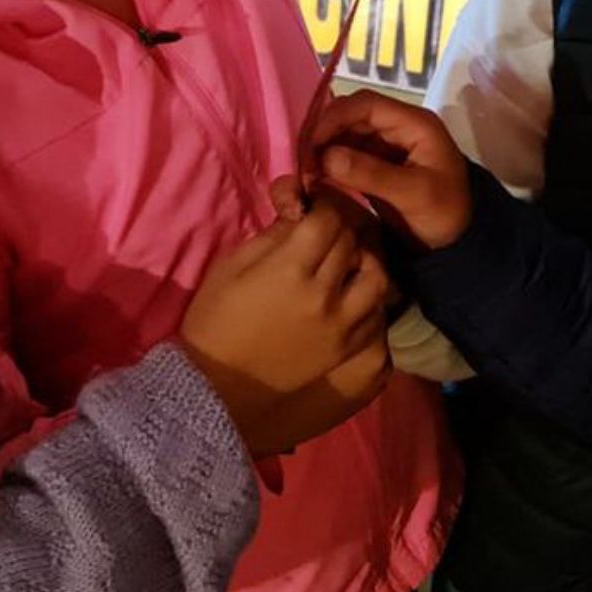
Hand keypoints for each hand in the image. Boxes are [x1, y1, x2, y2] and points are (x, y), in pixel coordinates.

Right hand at [179, 200, 389, 454]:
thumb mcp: (232, 264)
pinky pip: (376, 313)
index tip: (311, 207)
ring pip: (376, 275)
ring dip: (364, 261)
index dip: (321, 206)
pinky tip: (351, 294)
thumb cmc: (215, 319)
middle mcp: (323, 294)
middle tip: (324, 230)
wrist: (218, 385)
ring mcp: (341, 325)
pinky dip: (369, 297)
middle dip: (339, 227)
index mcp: (289, 269)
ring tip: (345, 262)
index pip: (327, 219)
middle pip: (351, 242)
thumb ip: (273, 234)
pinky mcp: (347, 349)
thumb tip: (300, 209)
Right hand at [307, 90, 473, 250]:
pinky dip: (330, 161)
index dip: (334, 116)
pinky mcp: (377, 163)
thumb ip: (372, 174)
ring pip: (346, 134)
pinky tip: (315, 176)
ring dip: (324, 148)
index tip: (310, 142)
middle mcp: (398, 127)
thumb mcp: (414, 194)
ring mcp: (387, 145)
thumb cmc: (446, 213)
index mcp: (414, 124)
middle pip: (352, 115)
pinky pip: (347, 153)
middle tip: (301, 159)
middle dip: (325, 132)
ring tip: (305, 170)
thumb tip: (326, 157)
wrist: (461, 241)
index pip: (367, 104)